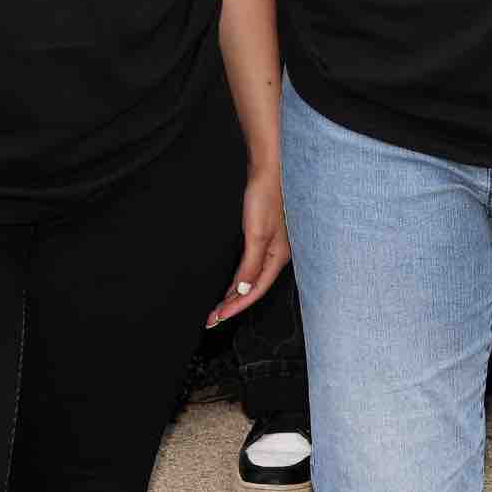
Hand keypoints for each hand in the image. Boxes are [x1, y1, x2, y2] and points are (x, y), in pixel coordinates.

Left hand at [207, 166, 289, 325]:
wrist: (265, 172)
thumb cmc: (265, 199)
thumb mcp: (257, 235)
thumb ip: (251, 265)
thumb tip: (242, 290)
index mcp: (278, 258)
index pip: (254, 290)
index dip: (236, 306)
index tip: (218, 317)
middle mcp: (275, 256)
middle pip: (252, 288)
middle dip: (233, 305)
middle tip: (213, 319)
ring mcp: (268, 248)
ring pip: (249, 279)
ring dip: (233, 295)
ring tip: (218, 308)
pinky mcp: (260, 239)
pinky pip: (248, 268)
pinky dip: (236, 280)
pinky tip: (229, 285)